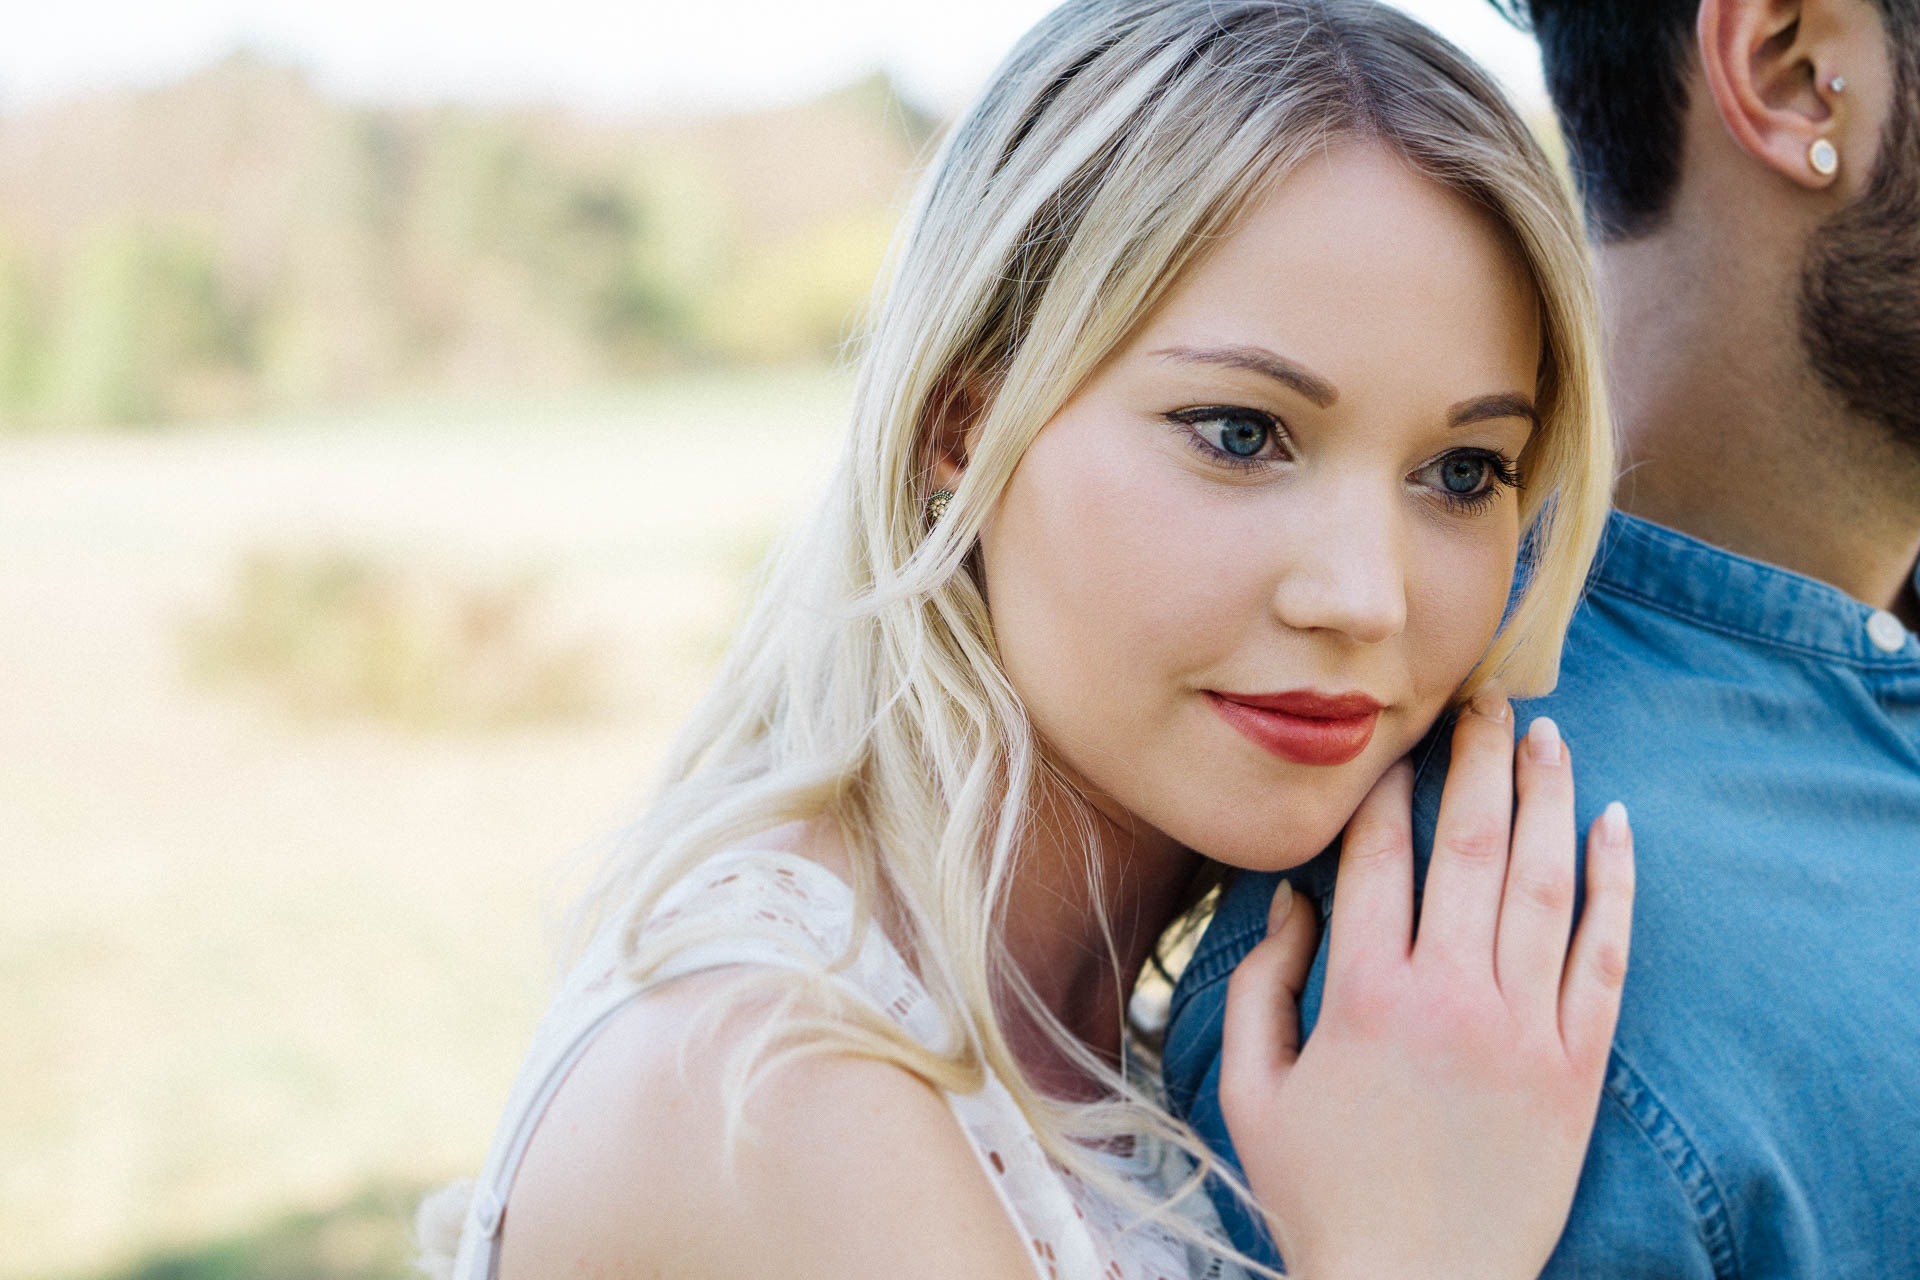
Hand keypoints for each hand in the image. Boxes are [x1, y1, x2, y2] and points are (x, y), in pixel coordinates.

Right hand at [1218, 696, 1634, 1279]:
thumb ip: (1258, 984)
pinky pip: (1604, 957)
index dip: (1388, 788)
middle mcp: (1449, 997)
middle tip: (1482, 699)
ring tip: (1546, 733)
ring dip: (1546, 796)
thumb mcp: (1251, 1090)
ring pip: (1543, 884)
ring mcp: (1523, 1030)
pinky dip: (1615, 886)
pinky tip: (1616, 826)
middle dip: (1476, 759)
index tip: (1395, 741)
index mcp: (1362, 995)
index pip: (1381, 858)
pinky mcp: (1576, 1068)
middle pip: (1469, 846)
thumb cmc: (1321, 1196)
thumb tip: (1290, 900)